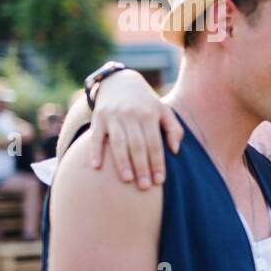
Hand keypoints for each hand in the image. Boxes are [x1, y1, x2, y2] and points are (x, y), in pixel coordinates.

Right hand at [88, 70, 182, 187]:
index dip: (157, 163)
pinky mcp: (98, 118)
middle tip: (144, 186)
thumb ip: (174, 130)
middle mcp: (131, 115)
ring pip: (118, 143)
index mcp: (149, 115)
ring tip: (127, 180)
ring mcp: (113, 116)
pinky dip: (95, 151)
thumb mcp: (164, 112)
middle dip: (142, 167)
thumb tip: (175, 151)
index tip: (160, 181)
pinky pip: (95, 137)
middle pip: (137, 145)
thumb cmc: (146, 104)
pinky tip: (96, 167)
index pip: (155, 143)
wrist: (120, 83)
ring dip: (122, 163)